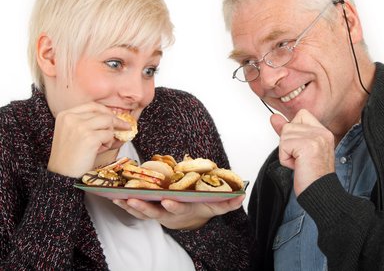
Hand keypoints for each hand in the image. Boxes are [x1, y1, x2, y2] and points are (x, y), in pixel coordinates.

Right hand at [47, 102, 130, 177]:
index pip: (92, 106)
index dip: (106, 111)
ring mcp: (80, 127)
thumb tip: (116, 120)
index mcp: (65, 115)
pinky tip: (99, 150)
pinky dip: (108, 143)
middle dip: (115, 120)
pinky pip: (109, 135)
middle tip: (125, 127)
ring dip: (110, 134)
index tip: (115, 117)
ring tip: (102, 145)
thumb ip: (90, 124)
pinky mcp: (89, 137)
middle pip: (102, 113)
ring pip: (108, 122)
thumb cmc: (70, 156)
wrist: (62, 175)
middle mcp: (71, 118)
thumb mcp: (75, 134)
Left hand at [112, 195, 244, 229]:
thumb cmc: (200, 208)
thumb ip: (227, 202)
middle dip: (143, 207)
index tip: (167, 200)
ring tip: (116, 197)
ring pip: (140, 211)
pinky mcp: (148, 209)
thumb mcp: (215, 206)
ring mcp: (156, 212)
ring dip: (128, 205)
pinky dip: (123, 203)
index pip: (177, 208)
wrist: (189, 217)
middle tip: (133, 200)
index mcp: (183, 209)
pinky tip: (113, 195)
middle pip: (153, 212)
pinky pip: (134, 207)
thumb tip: (241, 195)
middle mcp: (167, 213)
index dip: (172, 205)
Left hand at [270, 109, 334, 195]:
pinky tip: (298, 166)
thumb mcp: (298, 149)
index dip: (293, 129)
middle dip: (288, 144)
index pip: (301, 114)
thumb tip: (274, 117)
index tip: (297, 146)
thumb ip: (287, 131)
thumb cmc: (311, 175)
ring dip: (286, 152)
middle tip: (301, 159)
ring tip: (300, 163)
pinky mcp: (307, 145)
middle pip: (289, 125)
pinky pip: (283, 146)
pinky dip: (285, 159)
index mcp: (323, 132)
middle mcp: (322, 133)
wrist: (320, 193)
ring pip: (284, 135)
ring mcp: (316, 138)